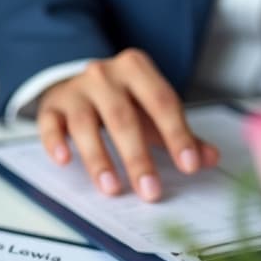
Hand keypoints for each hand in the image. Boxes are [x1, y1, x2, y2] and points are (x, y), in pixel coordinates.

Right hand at [37, 48, 219, 201]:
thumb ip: (177, 133)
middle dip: (137, 157)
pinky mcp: (50, 106)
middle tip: (149, 191)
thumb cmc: (118, 99)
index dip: (176, 135)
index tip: (189, 167)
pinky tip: (64, 160)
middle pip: (122, 117)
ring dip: (99, 158)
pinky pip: (50, 125)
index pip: (162, 102)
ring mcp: (74, 90)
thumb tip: (209, 158)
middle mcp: (103, 75)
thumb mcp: (149, 109)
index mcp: (136, 69)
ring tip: (111, 188)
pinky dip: (55, 142)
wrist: (74, 81)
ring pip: (85, 124)